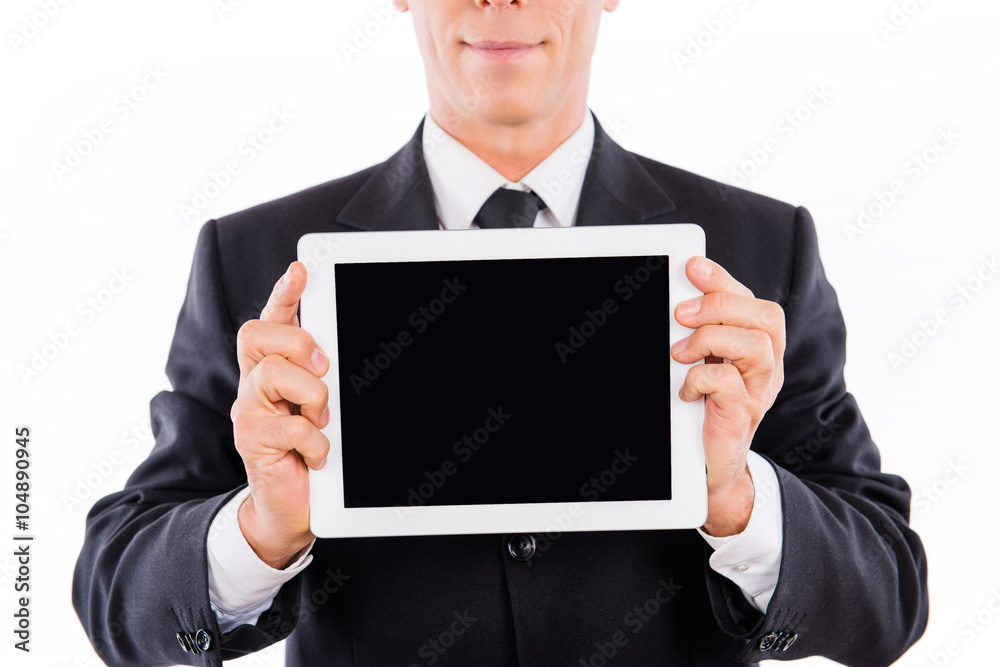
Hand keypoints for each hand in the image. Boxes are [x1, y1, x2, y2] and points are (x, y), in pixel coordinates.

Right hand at [230, 261, 330, 567]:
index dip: (284, 293)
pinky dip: (316, 443)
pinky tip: (316, 455)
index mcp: (274, 369)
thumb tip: (340, 356)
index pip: (272, 320)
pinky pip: (292, 426)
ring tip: (322, 423)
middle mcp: (254, 383)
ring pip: (275, 374)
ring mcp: (249, 410)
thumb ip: (323, 378)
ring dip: (312, 398)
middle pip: (258, 334)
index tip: (301, 269)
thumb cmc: (310, 451)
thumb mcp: (321, 408)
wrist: (293, 507)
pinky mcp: (251, 440)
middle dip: (297, 343)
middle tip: (322, 367)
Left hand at [671, 256, 785, 536]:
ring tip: (679, 351)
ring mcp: (757, 394)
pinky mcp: (740, 418)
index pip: (754, 303)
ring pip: (757, 347)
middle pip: (767, 319)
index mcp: (757, 348)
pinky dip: (701, 378)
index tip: (692, 266)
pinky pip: (730, 384)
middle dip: (721, 306)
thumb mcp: (701, 363)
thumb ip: (697, 333)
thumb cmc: (702, 410)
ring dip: (711, 339)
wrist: (706, 468)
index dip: (725, 281)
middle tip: (680, 314)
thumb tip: (674, 300)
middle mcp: (765, 369)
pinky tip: (683, 388)